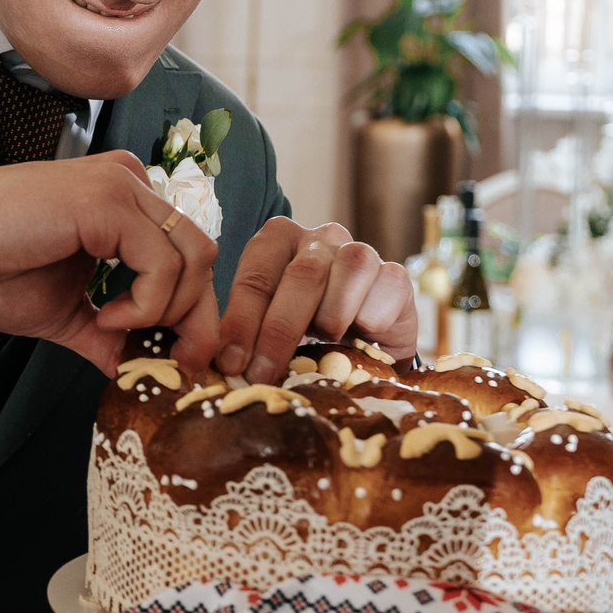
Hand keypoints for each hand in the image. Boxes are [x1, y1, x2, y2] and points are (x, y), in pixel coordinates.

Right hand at [0, 151, 219, 374]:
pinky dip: (146, 303)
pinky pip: (162, 263)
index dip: (190, 314)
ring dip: (166, 312)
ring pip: (194, 258)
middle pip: (202, 257)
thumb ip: (105, 335)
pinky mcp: (109, 200)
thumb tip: (137, 372)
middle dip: (195, 320)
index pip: (187, 258)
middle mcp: (130, 186)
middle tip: (169, 361)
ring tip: (113, 326)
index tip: (171, 358)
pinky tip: (105, 313)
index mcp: (123, 206)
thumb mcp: (60, 313)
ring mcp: (122, 187)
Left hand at [214, 217, 417, 382]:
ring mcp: (361, 252)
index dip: (242, 322)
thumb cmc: (304, 331)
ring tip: (325, 342)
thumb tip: (216, 364)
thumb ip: (243, 337)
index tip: (231, 364)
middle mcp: (320, 238)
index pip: (256, 276)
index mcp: (277, 241)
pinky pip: (387, 289)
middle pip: (301, 275)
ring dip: (333, 317)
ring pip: (349, 272)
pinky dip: (372, 319)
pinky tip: (363, 335)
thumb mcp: (267, 330)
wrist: (361, 344)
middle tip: (263, 374)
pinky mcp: (396, 275)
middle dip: (279, 331)